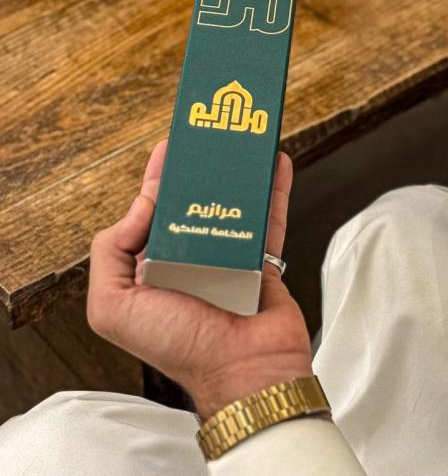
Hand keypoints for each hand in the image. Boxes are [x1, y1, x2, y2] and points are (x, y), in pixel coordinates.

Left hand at [88, 141, 311, 420]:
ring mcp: (228, 258)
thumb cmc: (179, 348)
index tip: (167, 149)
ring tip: (239, 140)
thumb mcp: (113, 308)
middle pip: (193, 201)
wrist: (244, 373)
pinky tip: (275, 162)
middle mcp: (189, 261)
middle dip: (196, 168)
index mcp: (151, 270)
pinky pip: (269, 216)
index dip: (157, 180)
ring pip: (231, 202)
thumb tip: (143, 204)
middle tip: (204, 135)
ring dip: (235, 171)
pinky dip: (273, 188)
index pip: (151, 214)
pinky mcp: (263, 259)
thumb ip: (109, 252)